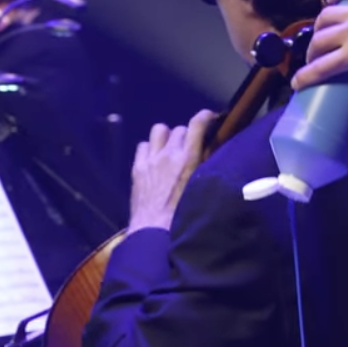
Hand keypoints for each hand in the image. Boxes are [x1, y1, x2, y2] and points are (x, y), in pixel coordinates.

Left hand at [128, 109, 214, 231]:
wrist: (155, 230)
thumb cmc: (184, 214)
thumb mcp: (201, 189)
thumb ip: (205, 169)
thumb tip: (210, 157)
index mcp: (189, 159)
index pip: (197, 124)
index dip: (205, 116)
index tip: (210, 116)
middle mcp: (170, 153)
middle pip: (179, 128)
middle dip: (185, 135)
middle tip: (188, 147)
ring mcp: (151, 159)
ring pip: (158, 130)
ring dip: (165, 137)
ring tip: (168, 149)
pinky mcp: (138, 167)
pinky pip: (142, 145)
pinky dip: (149, 149)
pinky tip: (152, 160)